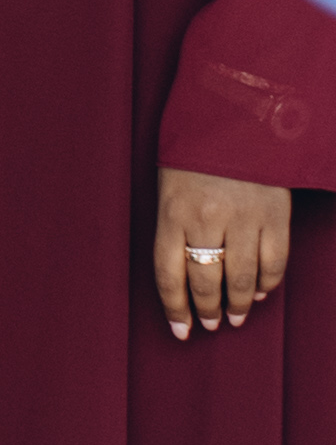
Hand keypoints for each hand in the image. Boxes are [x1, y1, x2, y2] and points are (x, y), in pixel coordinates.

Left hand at [154, 167, 291, 339]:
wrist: (239, 113)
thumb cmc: (196, 151)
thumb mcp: (169, 184)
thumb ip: (173, 226)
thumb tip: (182, 276)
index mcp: (172, 211)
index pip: (169, 275)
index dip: (175, 308)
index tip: (180, 330)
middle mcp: (207, 218)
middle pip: (206, 281)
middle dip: (206, 309)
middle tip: (209, 324)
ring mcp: (244, 218)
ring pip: (241, 278)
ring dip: (237, 304)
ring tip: (234, 317)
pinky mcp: (275, 215)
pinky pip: (273, 262)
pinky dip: (267, 283)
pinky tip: (258, 292)